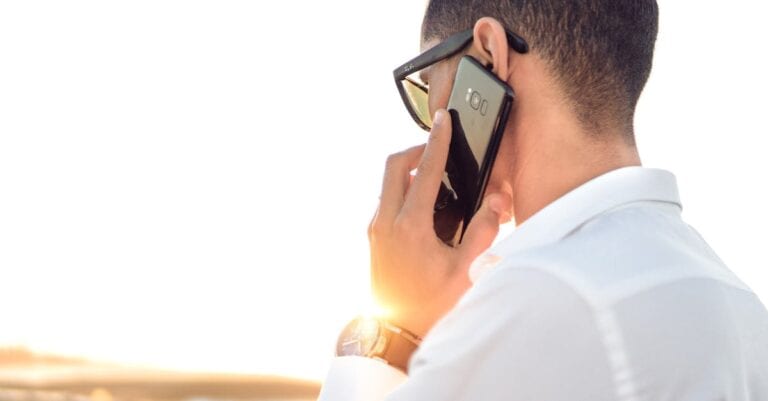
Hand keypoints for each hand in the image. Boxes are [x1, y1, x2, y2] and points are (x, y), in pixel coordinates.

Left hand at [368, 109, 511, 338]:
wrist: (395, 333)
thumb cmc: (430, 305)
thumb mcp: (466, 271)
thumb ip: (484, 231)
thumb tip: (495, 199)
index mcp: (409, 227)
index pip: (424, 171)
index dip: (437, 141)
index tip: (443, 120)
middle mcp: (385, 222)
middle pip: (393, 165)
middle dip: (415, 150)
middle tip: (438, 150)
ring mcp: (375, 229)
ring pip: (387, 182)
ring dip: (408, 170)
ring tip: (436, 178)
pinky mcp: (373, 237)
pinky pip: (386, 199)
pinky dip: (403, 189)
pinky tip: (425, 204)